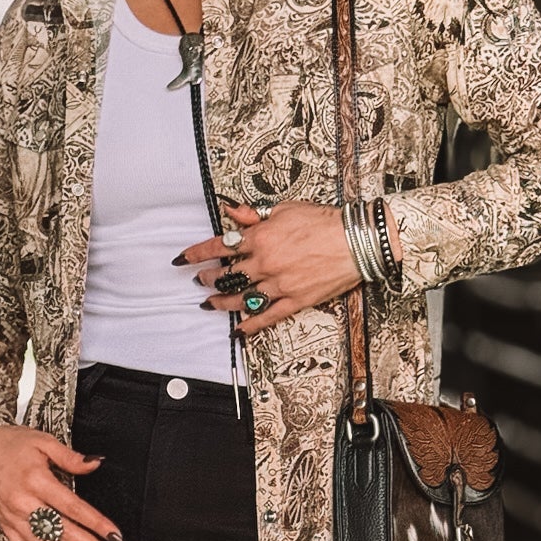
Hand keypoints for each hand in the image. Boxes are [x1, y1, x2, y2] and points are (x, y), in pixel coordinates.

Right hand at [0, 425, 123, 540]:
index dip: (96, 523)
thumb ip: (71, 457)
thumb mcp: (43, 442)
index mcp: (36, 481)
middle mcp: (24, 503)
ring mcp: (14, 518)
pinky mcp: (5, 525)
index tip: (115, 536)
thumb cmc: (10, 443)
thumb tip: (97, 463)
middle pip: (63, 531)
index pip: (73, 507)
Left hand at [175, 199, 403, 337]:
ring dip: (222, 301)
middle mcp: (265, 263)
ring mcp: (279, 284)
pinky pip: (267, 316)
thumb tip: (230, 210)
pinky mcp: (295, 300)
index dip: (198, 253)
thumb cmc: (323, 221)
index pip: (220, 246)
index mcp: (260, 238)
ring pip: (242, 298)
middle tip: (201, 280)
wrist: (356, 240)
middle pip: (228, 274)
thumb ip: (253, 215)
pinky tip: (238, 329)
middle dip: (209, 278)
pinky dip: (251, 325)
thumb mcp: (284, 210)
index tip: (184, 259)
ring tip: (210, 303)